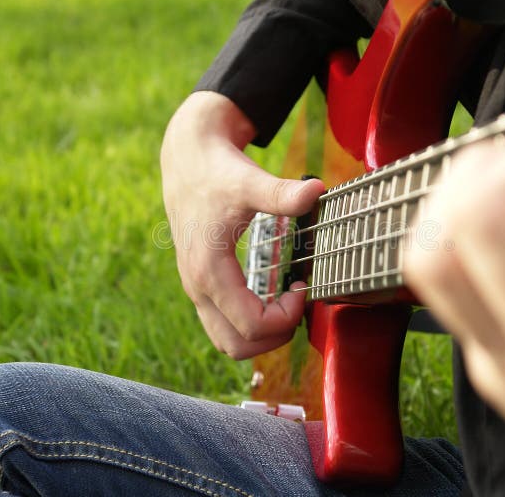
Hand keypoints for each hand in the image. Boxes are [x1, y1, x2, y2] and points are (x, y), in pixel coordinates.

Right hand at [161, 91, 323, 358]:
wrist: (187, 157)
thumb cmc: (217, 171)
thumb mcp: (249, 181)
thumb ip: (282, 193)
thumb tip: (317, 192)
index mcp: (208, 271)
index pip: (251, 326)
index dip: (286, 317)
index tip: (303, 287)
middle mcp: (197, 287)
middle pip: (236, 346)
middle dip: (275, 336)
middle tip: (299, 303)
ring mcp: (196, 289)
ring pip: (227, 341)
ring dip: (261, 335)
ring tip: (288, 305)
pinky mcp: (201, 283)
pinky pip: (223, 324)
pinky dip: (249, 324)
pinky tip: (272, 297)